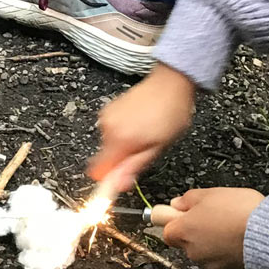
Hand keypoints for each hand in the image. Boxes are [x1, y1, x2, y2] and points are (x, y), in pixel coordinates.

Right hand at [88, 65, 196, 190]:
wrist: (170, 83)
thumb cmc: (171, 113)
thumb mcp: (158, 147)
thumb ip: (135, 166)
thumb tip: (118, 184)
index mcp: (120, 140)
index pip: (98, 171)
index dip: (108, 180)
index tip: (118, 181)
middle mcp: (108, 128)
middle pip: (104, 159)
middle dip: (121, 160)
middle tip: (143, 150)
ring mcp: (106, 116)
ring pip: (108, 145)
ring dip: (123, 145)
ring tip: (144, 134)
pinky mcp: (108, 109)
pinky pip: (110, 131)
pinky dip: (122, 132)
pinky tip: (139, 124)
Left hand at [154, 188, 263, 268]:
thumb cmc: (240, 211)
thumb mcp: (211, 193)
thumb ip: (188, 199)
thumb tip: (176, 203)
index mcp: (183, 231)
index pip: (166, 230)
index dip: (175, 220)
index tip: (183, 213)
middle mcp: (192, 251)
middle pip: (185, 241)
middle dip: (196, 231)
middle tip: (214, 215)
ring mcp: (209, 264)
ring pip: (203, 251)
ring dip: (212, 241)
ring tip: (231, 226)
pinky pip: (220, 260)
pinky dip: (225, 251)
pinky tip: (238, 238)